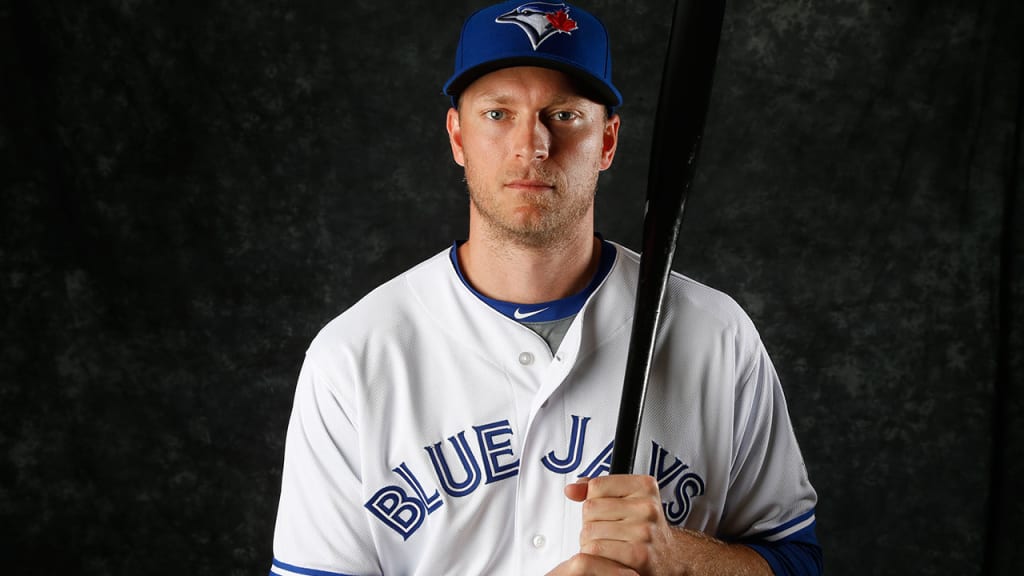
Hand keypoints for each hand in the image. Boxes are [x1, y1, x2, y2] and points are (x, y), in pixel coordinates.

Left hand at [545, 475, 771, 575]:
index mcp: (645, 486)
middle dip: (591, 524)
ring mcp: (644, 531)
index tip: (607, 512)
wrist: (671, 561)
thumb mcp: (625, 500)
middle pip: (590, 509)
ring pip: (589, 532)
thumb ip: (596, 490)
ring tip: (611, 546)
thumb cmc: (644, 529)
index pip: (596, 486)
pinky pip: (595, 551)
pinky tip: (610, 557)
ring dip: (591, 543)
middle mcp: (647, 506)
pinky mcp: (638, 555)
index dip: (594, 502)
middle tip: (610, 533)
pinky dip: (595, 557)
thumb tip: (571, 489)